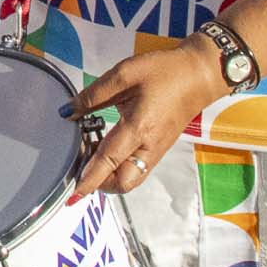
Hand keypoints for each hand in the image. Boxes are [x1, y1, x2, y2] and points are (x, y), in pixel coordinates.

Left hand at [68, 38, 229, 198]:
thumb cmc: (165, 71)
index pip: (108, 162)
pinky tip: (108, 148)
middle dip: (99, 182)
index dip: (89, 179)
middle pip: (122, 183)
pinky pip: (138, 169)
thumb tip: (67, 111)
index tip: (73, 195)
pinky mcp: (160, 148)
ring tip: (91, 154)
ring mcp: (157, 150)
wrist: (199, 75)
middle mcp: (149, 146)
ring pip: (131, 179)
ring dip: (109, 176)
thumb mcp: (124, 74)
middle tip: (80, 162)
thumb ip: (93, 95)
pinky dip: (120, 168)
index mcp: (139, 127)